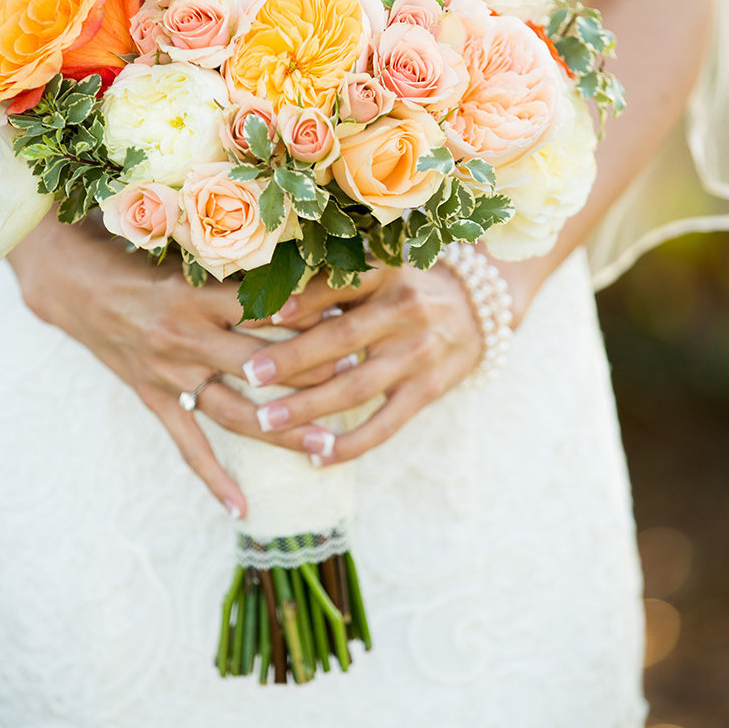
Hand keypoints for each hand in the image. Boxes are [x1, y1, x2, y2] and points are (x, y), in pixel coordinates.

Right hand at [8, 219, 349, 513]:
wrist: (69, 280)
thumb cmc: (131, 249)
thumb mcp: (181, 244)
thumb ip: (232, 253)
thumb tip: (297, 245)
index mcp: (194, 295)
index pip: (263, 308)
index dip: (308, 314)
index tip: (353, 318)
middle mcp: (185, 338)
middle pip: (260, 366)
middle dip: (311, 375)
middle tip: (360, 380)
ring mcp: (169, 374)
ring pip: (234, 412)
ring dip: (281, 430)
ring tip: (326, 446)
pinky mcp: (154, 398)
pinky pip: (188, 446)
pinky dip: (213, 479)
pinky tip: (242, 509)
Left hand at [238, 263, 484, 464]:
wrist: (479, 309)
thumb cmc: (407, 288)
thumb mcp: (379, 272)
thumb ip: (334, 284)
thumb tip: (269, 300)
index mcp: (385, 274)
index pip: (337, 286)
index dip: (296, 300)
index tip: (253, 313)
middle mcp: (404, 311)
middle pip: (341, 338)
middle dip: (291, 358)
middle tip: (248, 373)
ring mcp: (418, 354)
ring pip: (356, 386)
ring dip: (308, 406)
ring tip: (266, 420)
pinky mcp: (428, 390)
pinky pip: (385, 424)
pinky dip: (350, 443)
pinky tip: (316, 455)